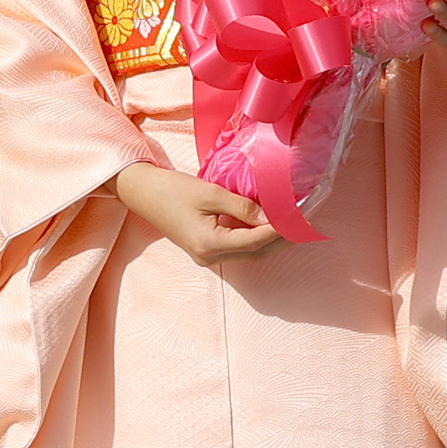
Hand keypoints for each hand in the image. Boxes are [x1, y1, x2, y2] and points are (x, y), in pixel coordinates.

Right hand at [114, 158, 284, 266]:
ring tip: (291, 224)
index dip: (280, 230)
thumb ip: (241, 206)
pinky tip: (266, 225)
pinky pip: (238, 248)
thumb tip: (271, 217)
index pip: (255, 240)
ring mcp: (206, 257)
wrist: (142, 194)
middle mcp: (209, 257)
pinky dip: (255, 238)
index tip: (301, 216)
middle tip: (304, 224)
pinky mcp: (205, 250)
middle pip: (256, 253)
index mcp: (209, 244)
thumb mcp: (209, 193)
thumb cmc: (172, 190)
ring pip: (249, 253)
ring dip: (271, 241)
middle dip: (281, 240)